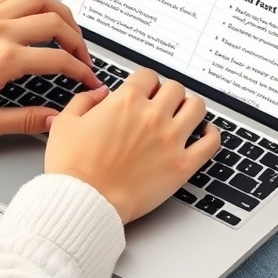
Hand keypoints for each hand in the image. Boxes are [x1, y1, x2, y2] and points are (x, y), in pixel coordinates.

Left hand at [0, 0, 101, 141]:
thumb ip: (25, 120)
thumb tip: (56, 118)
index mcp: (2, 58)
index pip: (57, 58)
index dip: (80, 71)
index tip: (89, 80)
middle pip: (53, 18)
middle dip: (76, 37)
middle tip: (81, 55)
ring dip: (53, 8)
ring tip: (61, 27)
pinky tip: (23, 12)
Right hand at [45, 69, 219, 223]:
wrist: (84, 201)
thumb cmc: (73, 167)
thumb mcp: (66, 122)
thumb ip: (85, 100)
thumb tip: (101, 93)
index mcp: (126, 101)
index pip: (148, 76)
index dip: (145, 82)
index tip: (144, 90)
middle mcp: (152, 115)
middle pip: (174, 88)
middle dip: (166, 93)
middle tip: (162, 103)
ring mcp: (171, 140)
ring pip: (196, 107)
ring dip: (190, 107)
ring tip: (183, 114)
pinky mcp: (182, 166)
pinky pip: (210, 143)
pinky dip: (211, 135)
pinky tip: (204, 133)